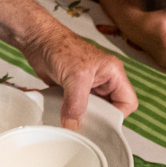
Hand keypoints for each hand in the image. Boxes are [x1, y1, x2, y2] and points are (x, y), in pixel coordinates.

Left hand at [20, 29, 137, 128]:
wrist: (37, 40)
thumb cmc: (60, 45)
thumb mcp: (75, 76)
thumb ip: (76, 103)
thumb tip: (73, 125)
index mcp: (113, 74)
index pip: (128, 102)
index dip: (117, 115)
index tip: (102, 123)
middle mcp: (103, 81)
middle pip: (109, 109)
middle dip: (97, 119)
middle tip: (84, 125)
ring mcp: (87, 86)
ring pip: (92, 110)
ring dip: (81, 117)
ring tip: (71, 121)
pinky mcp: (72, 90)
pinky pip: (76, 108)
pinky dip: (68, 113)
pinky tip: (60, 115)